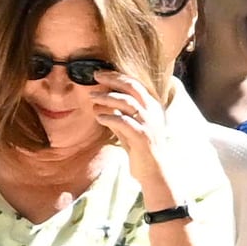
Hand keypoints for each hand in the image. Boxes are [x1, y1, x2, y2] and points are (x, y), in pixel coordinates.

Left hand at [68, 63, 176, 197]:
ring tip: (91, 98)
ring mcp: (149, 123)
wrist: (154, 172)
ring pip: (127, 102)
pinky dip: (109, 117)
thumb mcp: (129, 128)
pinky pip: (124, 121)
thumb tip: (101, 103)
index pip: (135, 84)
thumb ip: (119, 115)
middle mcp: (153, 111)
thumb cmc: (141, 150)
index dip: (117, 76)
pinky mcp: (142, 136)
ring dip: (107, 98)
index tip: (100, 73)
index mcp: (152, 106)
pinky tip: (98, 117)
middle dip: (112, 80)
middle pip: (132, 87)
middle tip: (95, 77)